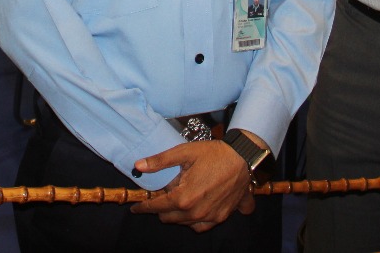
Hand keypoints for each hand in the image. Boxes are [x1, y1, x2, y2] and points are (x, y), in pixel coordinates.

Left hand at [129, 139, 255, 230]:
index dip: (143, 207)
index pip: (156, 207)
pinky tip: (193, 209)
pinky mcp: (221, 217)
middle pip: (169, 218)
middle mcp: (196, 212)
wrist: (243, 158)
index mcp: (183, 198)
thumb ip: (160, 161)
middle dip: (160, 209)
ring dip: (176, 215)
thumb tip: (139, 165)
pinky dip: (193, 220)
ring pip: (184, 223)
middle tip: (160, 197)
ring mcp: (210, 217)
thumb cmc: (213, 154)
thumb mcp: (184, 152)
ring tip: (176, 200)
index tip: (136, 208)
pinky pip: (202, 226)